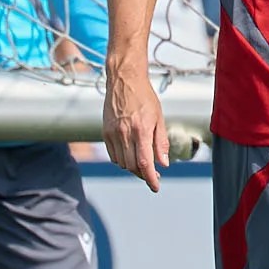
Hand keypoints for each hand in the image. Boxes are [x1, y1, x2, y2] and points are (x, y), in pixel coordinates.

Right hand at [102, 63, 168, 190]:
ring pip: (121, 162)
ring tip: (144, 165)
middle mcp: (124, 133)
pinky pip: (113, 154)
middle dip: (143, 174)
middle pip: (132, 165)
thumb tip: (163, 164)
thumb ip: (160, 142)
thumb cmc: (145, 98)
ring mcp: (112, 133)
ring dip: (133, 168)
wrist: (124, 81)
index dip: (150, 178)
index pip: (144, 162)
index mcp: (141, 130)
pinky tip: (131, 156)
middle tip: (153, 175)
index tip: (156, 187)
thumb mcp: (159, 118)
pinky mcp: (105, 132)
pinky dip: (122, 160)